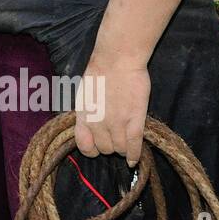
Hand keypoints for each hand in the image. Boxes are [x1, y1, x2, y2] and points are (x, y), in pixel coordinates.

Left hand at [73, 50, 150, 168]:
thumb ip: (87, 111)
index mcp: (83, 115)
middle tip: (116, 139)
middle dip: (109, 147)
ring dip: (123, 149)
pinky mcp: (135, 120)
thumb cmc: (100, 71)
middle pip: (104, 149)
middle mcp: (98, 123)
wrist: (117, 59)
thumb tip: (89, 125)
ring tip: (126, 143)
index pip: (84, 144)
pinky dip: (135, 155)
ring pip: (120, 149)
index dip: (91, 149)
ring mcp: (117, 123)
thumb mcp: (84, 93)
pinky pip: (134, 145)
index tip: (97, 148)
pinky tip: (134, 160)